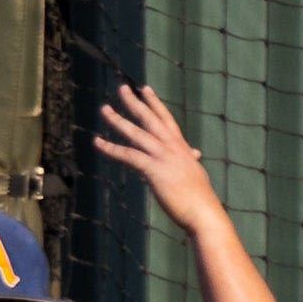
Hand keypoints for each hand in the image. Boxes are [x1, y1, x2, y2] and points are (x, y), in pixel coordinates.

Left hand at [94, 81, 227, 232]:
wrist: (204, 213)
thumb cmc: (201, 199)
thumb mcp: (195, 173)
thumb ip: (190, 160)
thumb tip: (194, 153)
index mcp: (181, 148)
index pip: (166, 120)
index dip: (155, 104)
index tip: (145, 89)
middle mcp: (172, 148)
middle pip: (150, 119)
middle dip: (135, 103)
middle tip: (122, 88)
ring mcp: (163, 157)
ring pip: (136, 133)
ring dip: (118, 120)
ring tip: (104, 109)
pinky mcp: (154, 170)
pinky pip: (128, 155)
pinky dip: (111, 148)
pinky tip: (97, 142)